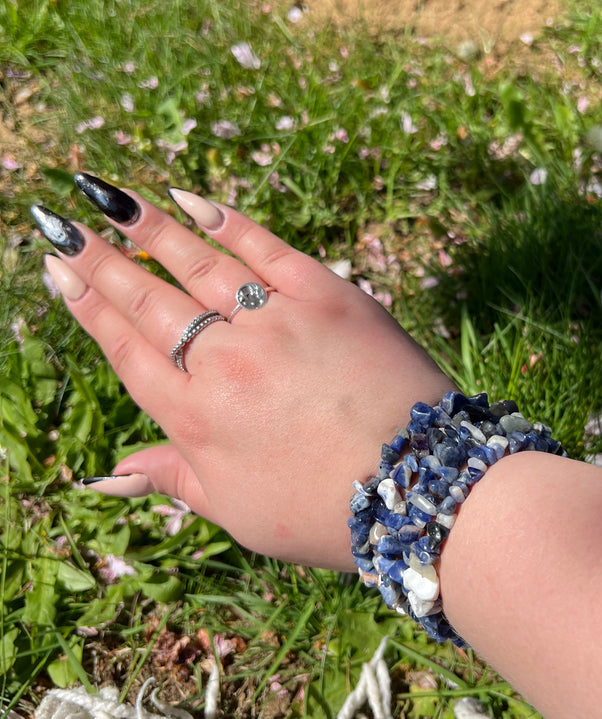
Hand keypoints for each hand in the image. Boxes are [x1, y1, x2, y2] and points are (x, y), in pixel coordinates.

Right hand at [33, 175, 453, 567]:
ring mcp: (276, 324)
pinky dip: (227, 221)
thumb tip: (107, 475)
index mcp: (196, 421)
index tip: (58, 268)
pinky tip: (191, 199)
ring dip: (149, 228)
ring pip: (198, 266)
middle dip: (101, 260)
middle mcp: (224, 365)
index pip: (128, 351)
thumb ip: (176, 480)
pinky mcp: (329, 296)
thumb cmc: (326, 513)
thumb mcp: (240, 512)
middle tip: (63, 221)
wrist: (418, 488)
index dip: (89, 309)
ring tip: (110, 198)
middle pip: (149, 302)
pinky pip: (267, 248)